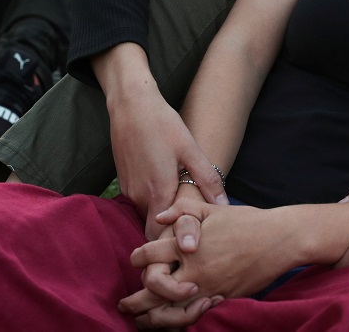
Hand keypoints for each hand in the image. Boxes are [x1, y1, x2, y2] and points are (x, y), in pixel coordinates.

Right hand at [109, 89, 227, 240]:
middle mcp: (140, 197)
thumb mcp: (190, 149)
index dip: (176, 242)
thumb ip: (207, 180)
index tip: (192, 242)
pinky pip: (141, 202)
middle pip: (154, 228)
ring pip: (148, 214)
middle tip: (193, 228)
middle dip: (171, 232)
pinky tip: (168, 190)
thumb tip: (223, 204)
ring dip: (163, 216)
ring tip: (185, 210)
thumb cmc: (162, 124)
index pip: (163, 236)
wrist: (131, 105)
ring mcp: (129, 190)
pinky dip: (154, 203)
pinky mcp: (124, 182)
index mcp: (158, 192)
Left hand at [121, 201, 298, 323]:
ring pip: (170, 309)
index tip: (134, 261)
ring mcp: (208, 287)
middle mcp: (193, 268)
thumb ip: (182, 211)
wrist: (280, 239)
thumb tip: (160, 217)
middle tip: (124, 305)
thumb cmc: (247, 222)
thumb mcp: (213, 210)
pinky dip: (179, 321)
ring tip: (143, 321)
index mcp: (187, 245)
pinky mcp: (221, 299)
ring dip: (153, 318)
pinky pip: (193, 316)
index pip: (149, 255)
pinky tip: (172, 321)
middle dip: (134, 300)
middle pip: (152, 288)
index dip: (137, 258)